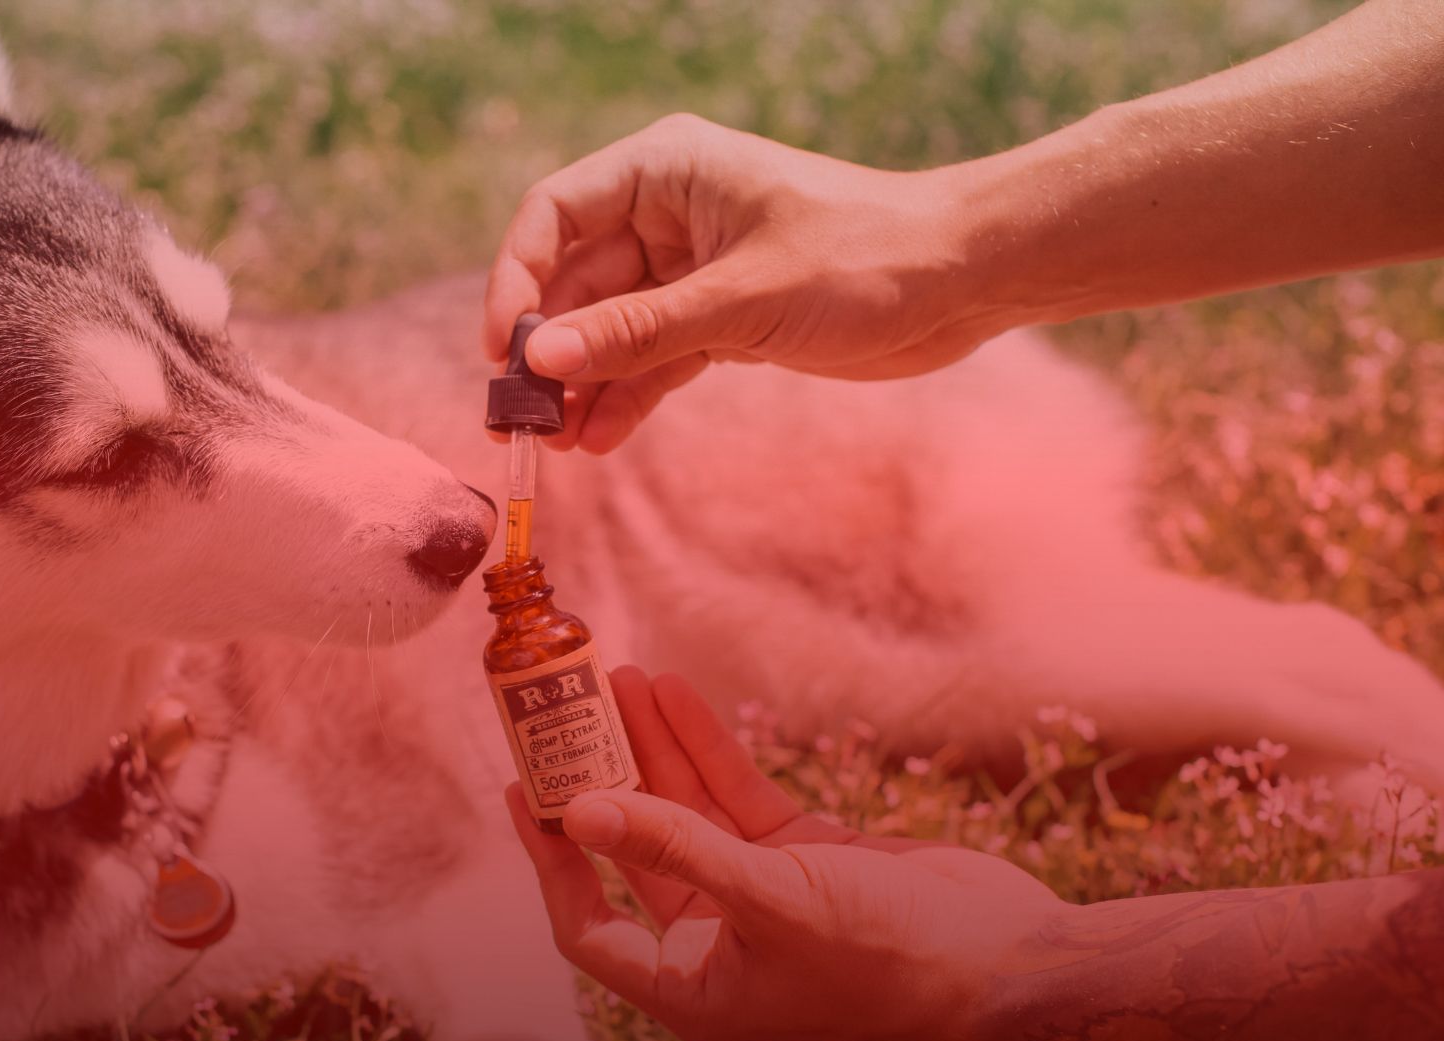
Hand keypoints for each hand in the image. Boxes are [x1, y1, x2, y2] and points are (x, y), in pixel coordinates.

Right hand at [483, 114, 1000, 452]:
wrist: (963, 281)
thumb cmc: (865, 257)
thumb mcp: (742, 299)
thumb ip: (638, 332)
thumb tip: (541, 361)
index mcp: (666, 169)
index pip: (555, 215)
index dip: (517, 281)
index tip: (503, 353)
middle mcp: (668, 213)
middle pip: (573, 280)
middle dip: (545, 351)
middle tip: (516, 421)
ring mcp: (691, 268)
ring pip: (609, 328)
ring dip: (581, 385)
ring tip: (554, 445)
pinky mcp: (720, 317)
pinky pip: (652, 358)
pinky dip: (627, 397)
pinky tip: (600, 441)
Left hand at [506, 667, 1067, 1040]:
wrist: (1002, 956)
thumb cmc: (884, 957)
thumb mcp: (767, 898)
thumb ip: (674, 848)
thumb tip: (583, 811)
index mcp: (692, 988)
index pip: (589, 925)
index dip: (552, 859)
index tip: (526, 790)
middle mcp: (716, 944)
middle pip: (633, 851)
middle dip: (603, 780)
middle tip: (565, 714)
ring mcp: (758, 896)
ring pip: (684, 811)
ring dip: (653, 748)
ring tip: (620, 678)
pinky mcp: (802, 857)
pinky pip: (736, 795)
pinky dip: (708, 746)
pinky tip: (677, 694)